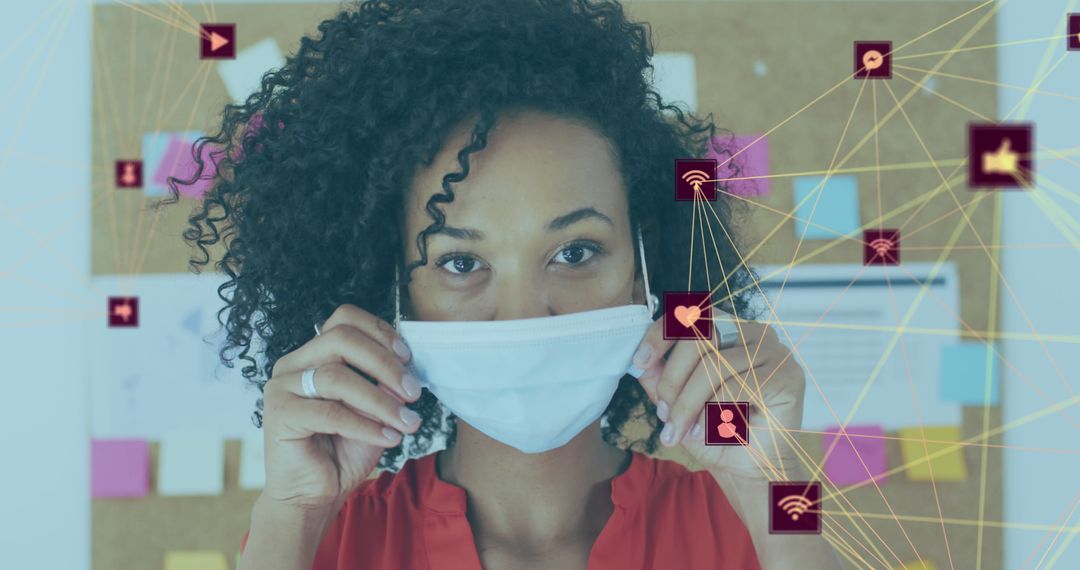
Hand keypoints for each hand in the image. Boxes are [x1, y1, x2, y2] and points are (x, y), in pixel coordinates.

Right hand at [259, 304, 422, 510]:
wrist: (314, 495)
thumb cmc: (343, 450)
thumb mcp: (374, 411)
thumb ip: (385, 386)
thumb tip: (406, 369)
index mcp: (314, 353)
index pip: (344, 319)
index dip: (380, 332)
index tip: (408, 358)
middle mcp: (293, 363)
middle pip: (341, 338)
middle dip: (384, 364)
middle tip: (413, 392)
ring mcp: (281, 386)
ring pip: (336, 376)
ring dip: (380, 400)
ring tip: (406, 422)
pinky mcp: (278, 415)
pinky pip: (329, 412)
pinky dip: (365, 425)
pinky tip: (388, 438)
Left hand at [632, 316, 806, 479]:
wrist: (748, 471)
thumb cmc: (714, 433)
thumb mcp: (676, 404)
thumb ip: (659, 379)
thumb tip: (639, 360)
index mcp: (726, 331)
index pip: (688, 316)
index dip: (659, 335)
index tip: (640, 361)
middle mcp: (751, 332)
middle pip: (698, 338)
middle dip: (673, 380)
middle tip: (664, 415)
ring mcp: (772, 351)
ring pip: (715, 366)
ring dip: (690, 405)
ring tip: (682, 432)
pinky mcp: (786, 374)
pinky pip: (739, 386)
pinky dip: (718, 412)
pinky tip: (715, 431)